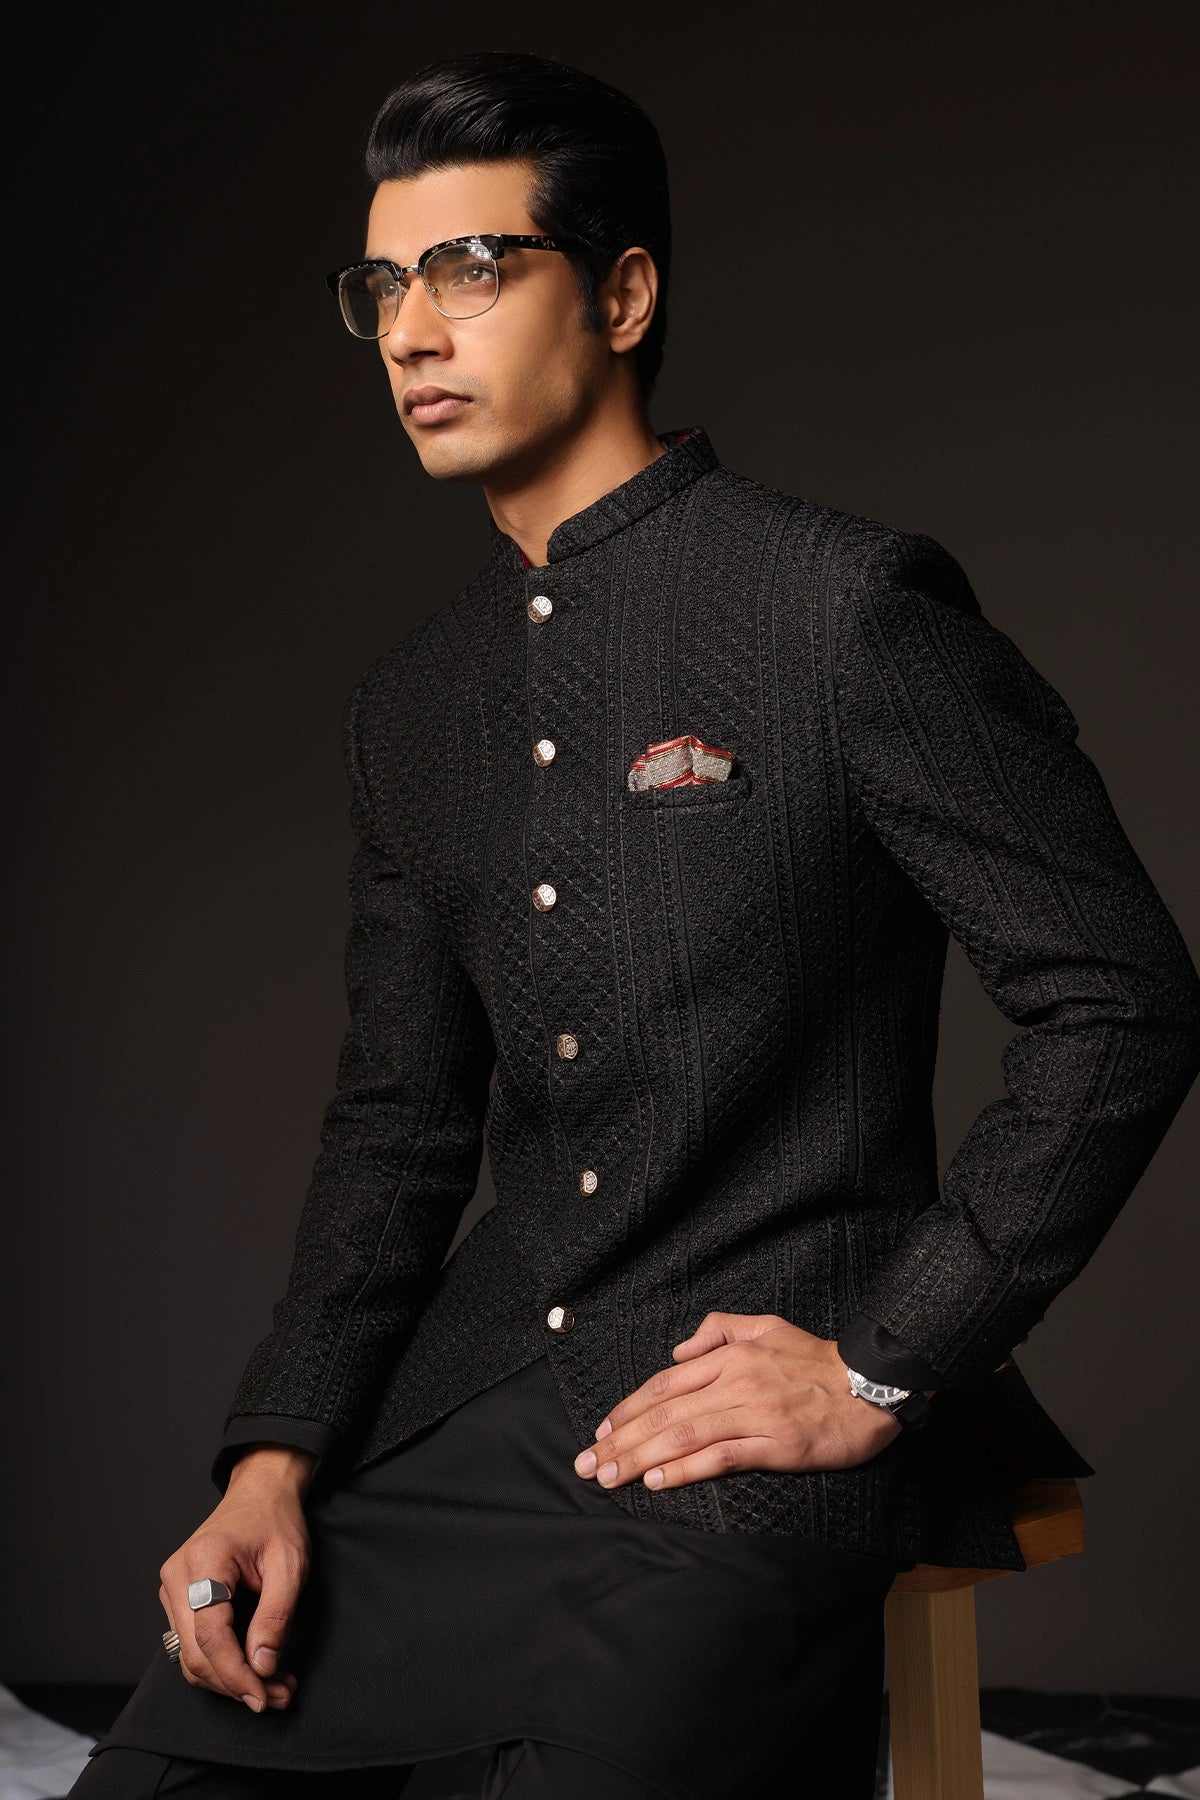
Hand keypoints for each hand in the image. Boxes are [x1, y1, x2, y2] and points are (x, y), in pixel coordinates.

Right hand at [158, 1447, 313, 1710]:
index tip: (263, 1697)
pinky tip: (253, 1669)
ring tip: (273, 1686)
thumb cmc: (276, 1521)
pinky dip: (221, 1664)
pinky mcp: (178, 1598)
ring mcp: (173, 1588)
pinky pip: (192, 1645)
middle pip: (196, 1654)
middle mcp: (178, 1576)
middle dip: (237, 1684)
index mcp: (204, 1561)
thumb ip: (276, 1617)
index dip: (235, 1674)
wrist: (261, 1493)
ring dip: (230, 1680)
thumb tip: (261, 1667)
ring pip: (190, 1657)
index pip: (210, 1635)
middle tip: (279, 1695)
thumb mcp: (291, 1565)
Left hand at [572, 1312, 906, 1492]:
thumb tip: (679, 1348)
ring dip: (641, 1458)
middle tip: (588, 1465)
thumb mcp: (766, 1325)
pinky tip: (658, 1481)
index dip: (629, 1408)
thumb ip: (719, 1328)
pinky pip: (722, 1458)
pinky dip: (685, 1470)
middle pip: (665, 1414)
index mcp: (730, 1355)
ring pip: (685, 1436)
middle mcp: (736, 1382)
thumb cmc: (816, 1358)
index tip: (603, 1430)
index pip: (665, 1384)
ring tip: (611, 1477)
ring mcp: (755, 1415)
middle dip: (621, 1440)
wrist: (872, 1384)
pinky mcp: (776, 1446)